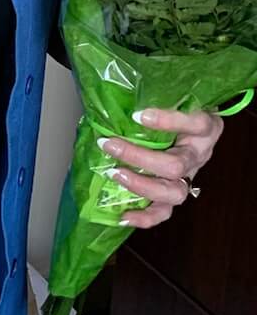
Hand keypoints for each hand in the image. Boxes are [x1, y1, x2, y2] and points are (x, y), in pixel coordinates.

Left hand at [98, 107, 224, 228]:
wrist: (193, 127)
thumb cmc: (178, 108)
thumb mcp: (174, 98)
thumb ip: (155, 97)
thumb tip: (113, 98)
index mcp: (204, 127)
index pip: (195, 123)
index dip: (168, 121)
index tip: (138, 115)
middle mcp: (199, 154)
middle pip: (176, 164)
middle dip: (139, 157)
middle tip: (110, 145)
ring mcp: (190, 176)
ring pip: (174, 192)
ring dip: (141, 185)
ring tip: (115, 174)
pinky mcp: (178, 193)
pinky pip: (165, 212)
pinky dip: (144, 217)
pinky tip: (123, 216)